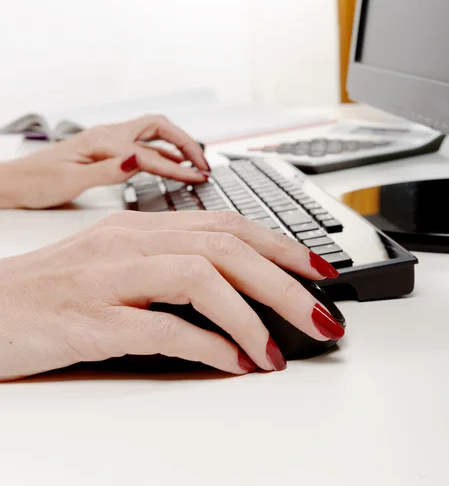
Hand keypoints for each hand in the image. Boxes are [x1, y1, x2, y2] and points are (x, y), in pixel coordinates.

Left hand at [0, 114, 208, 208]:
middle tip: (204, 164)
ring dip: (178, 144)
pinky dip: (163, 152)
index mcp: (102, 142)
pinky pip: (143, 145)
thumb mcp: (70, 182)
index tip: (199, 179)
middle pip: (160, 128)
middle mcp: (108, 135)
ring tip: (196, 163)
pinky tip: (170, 163)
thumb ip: (107, 171)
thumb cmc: (37, 182)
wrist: (14, 181)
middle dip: (186, 142)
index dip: (178, 167)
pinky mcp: (107, 149)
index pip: (151, 155)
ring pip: (154, 134)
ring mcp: (108, 140)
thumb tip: (138, 161)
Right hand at [0, 211, 342, 380]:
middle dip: (284, 281)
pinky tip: (231, 363)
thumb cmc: (53, 289)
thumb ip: (170, 268)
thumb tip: (232, 291)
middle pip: (225, 247)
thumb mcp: (117, 264)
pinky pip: (162, 326)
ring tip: (279, 351)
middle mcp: (130, 242)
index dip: (279, 246)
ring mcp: (110, 278)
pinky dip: (206, 345)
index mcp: (140, 226)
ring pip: (201, 277)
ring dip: (251, 315)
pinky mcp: (92, 320)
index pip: (226, 224)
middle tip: (322, 315)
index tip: (317, 270)